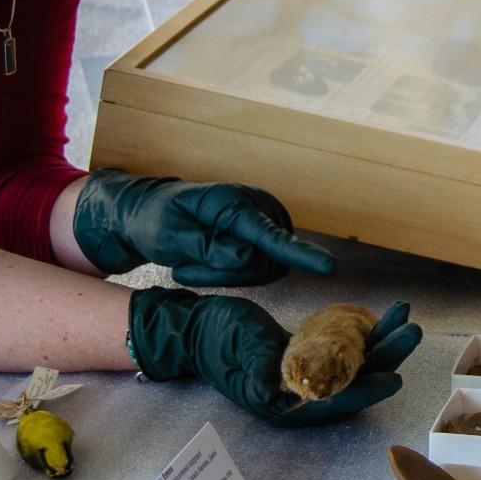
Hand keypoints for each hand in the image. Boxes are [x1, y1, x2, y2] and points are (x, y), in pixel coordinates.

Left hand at [74, 169, 334, 283]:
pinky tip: (203, 263)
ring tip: (190, 261)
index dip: (298, 253)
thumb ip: (207, 246)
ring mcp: (265, 225)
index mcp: (234, 202)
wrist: (151, 214)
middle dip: (223, 275)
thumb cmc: (156, 220)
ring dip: (223, 277)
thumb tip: (247, 257)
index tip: (328, 266)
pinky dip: (227, 276)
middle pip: (260, 263)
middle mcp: (260, 209)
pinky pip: (258, 274)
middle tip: (183, 266)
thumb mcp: (169, 234)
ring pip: (260, 272)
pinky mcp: (264, 242)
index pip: (269, 234)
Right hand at [127, 288, 420, 425]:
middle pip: (355, 379)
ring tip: (406, 314)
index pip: (335, 402)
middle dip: (386, 356)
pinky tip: (385, 314)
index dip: (365, 391)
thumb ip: (256, 371)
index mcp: (287, 405)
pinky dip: (366, 329)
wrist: (197, 327)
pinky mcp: (311, 353)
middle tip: (412, 331)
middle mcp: (304, 394)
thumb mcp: (236, 351)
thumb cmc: (213, 341)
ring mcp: (310, 373)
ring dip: (383, 339)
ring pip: (357, 360)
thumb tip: (271, 391)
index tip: (393, 378)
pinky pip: (346, 344)